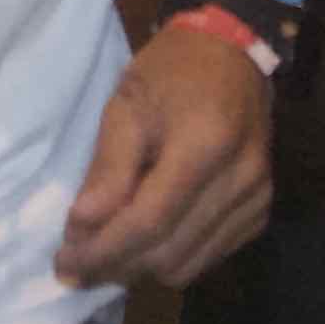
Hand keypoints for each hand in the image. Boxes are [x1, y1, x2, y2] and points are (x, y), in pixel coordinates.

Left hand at [58, 22, 274, 288]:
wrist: (232, 55)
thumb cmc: (171, 72)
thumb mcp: (127, 104)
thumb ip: (108, 168)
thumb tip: (81, 228)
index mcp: (205, 145)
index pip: (150, 221)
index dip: (104, 250)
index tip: (64, 263)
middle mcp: (241, 180)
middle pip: (170, 252)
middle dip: (117, 265)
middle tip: (76, 264)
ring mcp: (257, 199)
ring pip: (190, 265)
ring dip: (142, 268)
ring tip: (106, 254)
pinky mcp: (260, 211)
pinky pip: (210, 256)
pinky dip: (172, 257)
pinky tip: (145, 240)